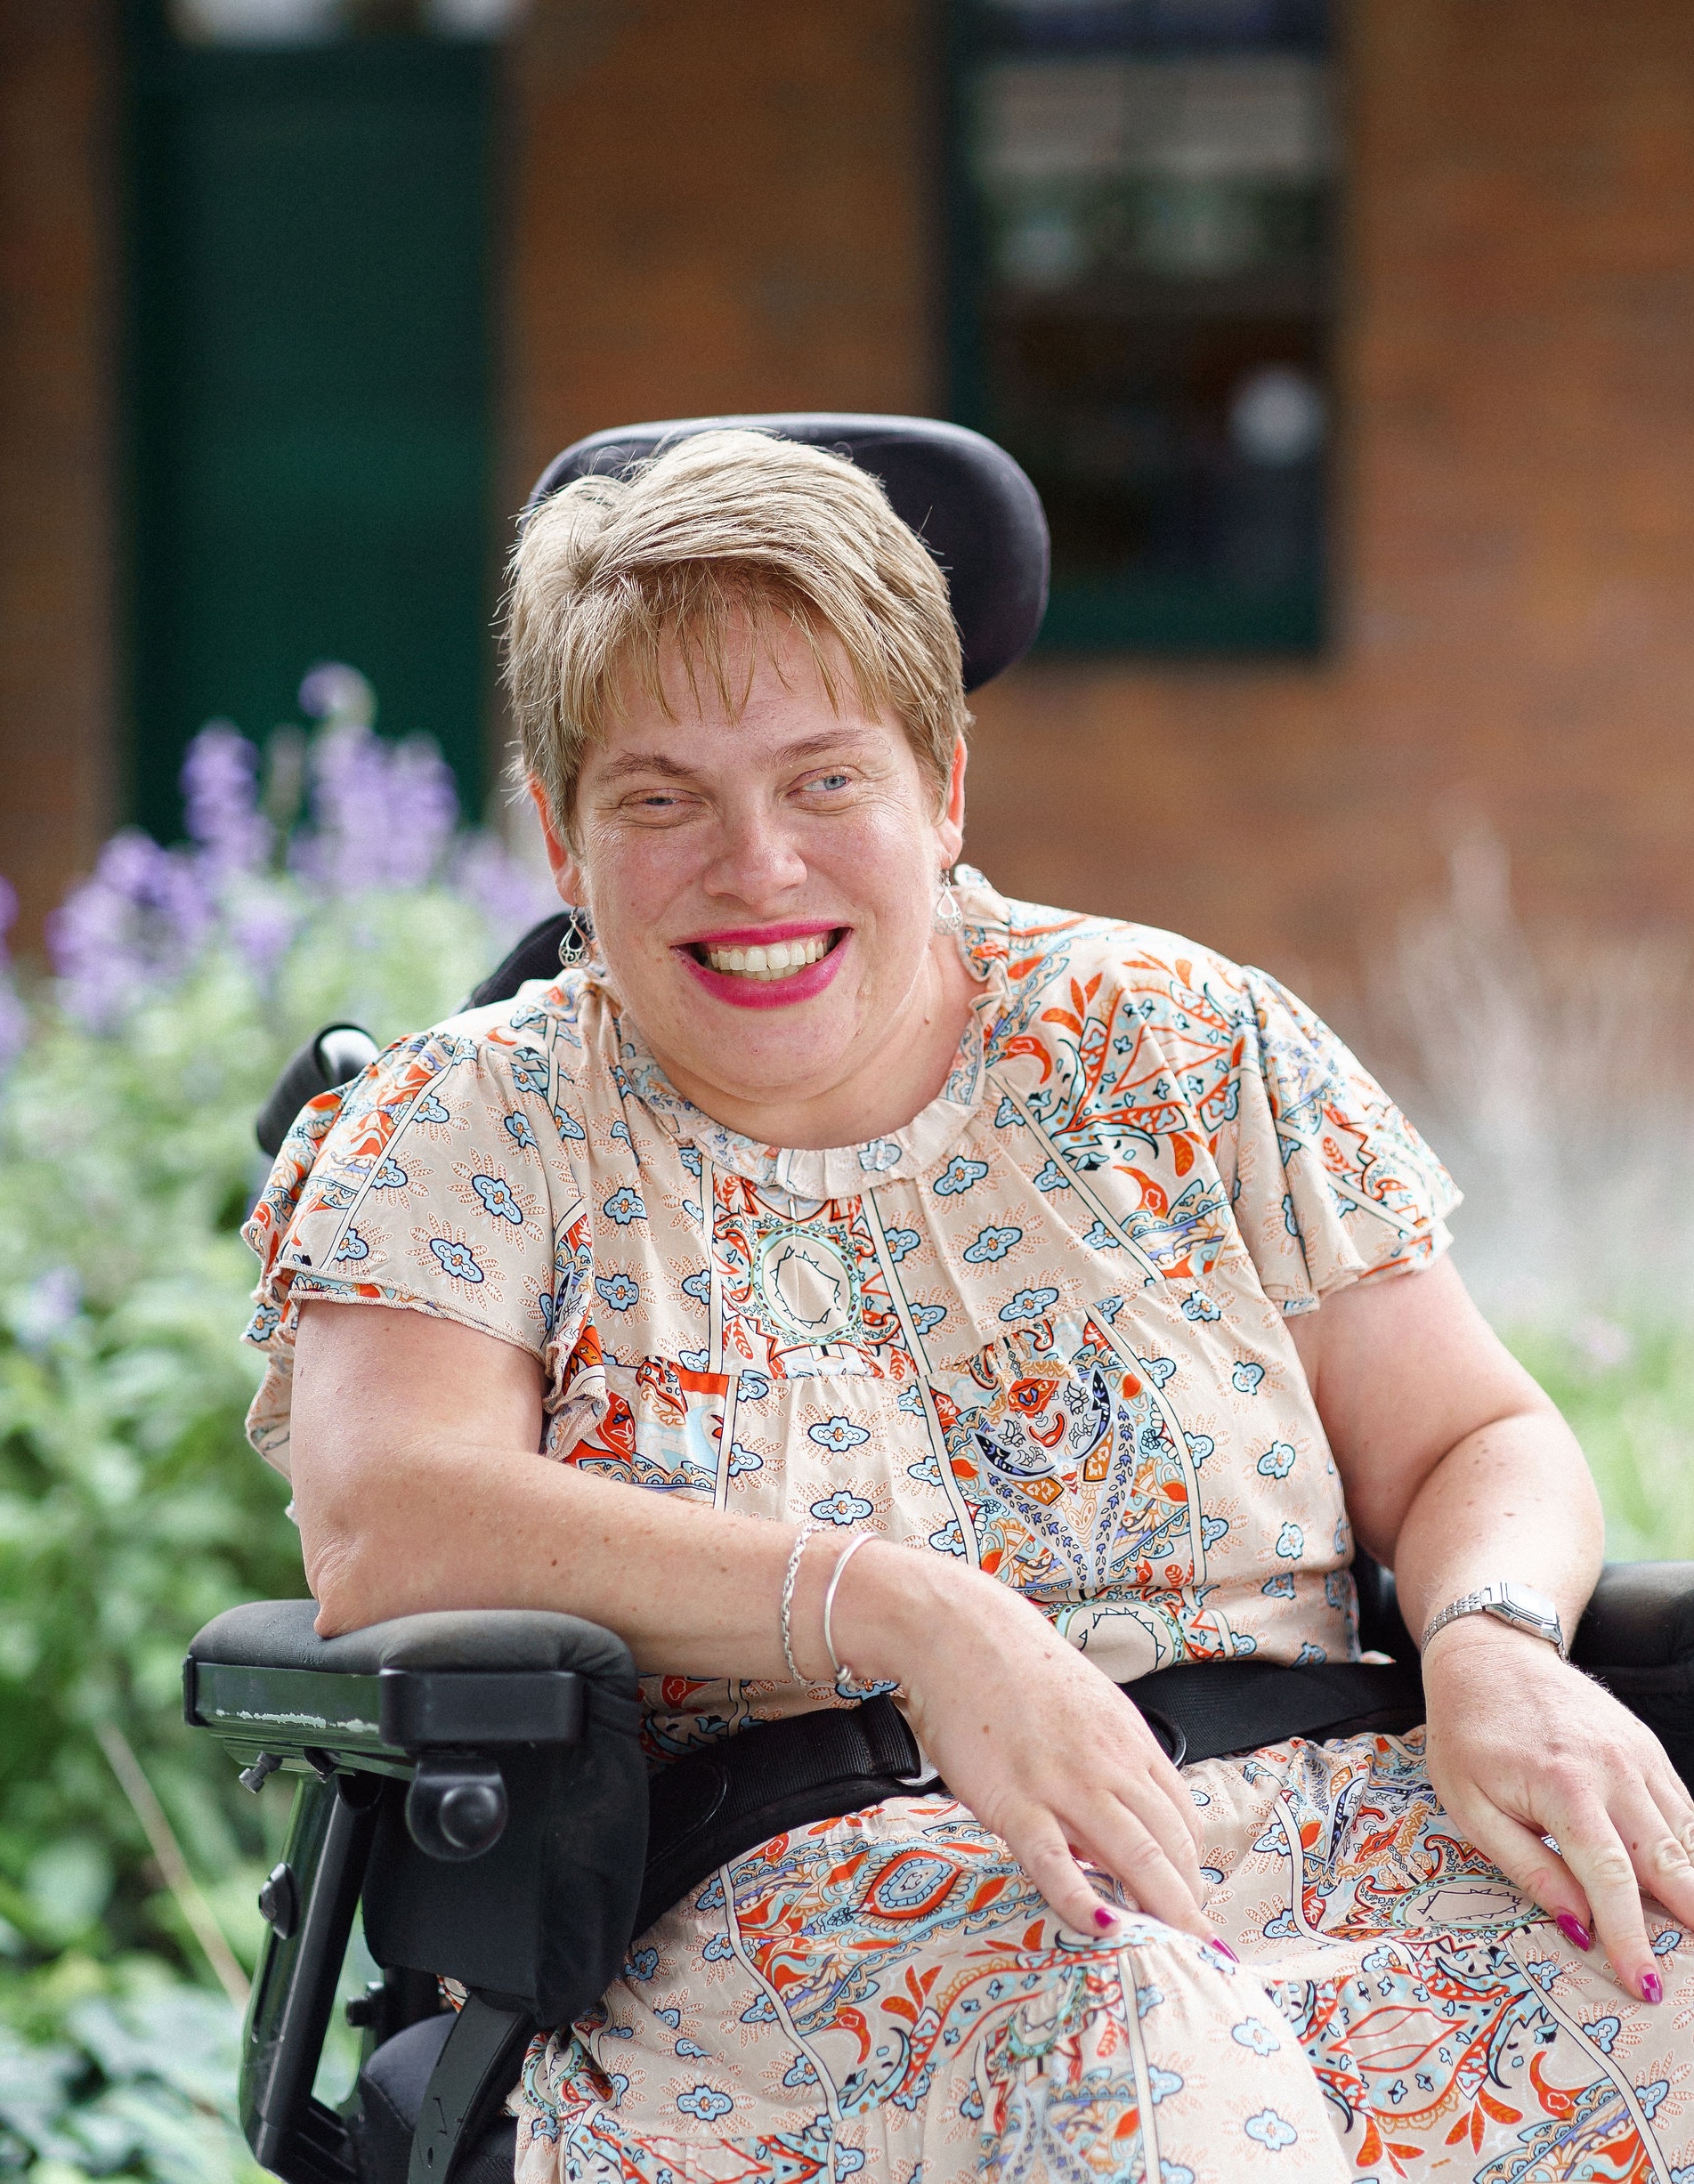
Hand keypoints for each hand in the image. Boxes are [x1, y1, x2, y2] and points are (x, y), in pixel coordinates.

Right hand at [827, 1542, 1215, 1942]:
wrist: (961, 1633)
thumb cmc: (1019, 1670)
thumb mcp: (1089, 1706)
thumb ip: (1113, 1758)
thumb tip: (1124, 1815)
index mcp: (1131, 1743)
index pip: (1184, 1819)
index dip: (1193, 1868)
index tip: (1191, 1901)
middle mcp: (1110, 1766)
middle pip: (1172, 1846)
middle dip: (1191, 1903)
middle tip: (1199, 1947)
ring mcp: (1065, 1784)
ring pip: (1134, 1858)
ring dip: (1163, 1912)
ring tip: (1177, 1953)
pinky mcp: (1015, 1800)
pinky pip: (1055, 1862)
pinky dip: (1082, 1899)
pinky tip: (1100, 1928)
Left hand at [1422, 1617, 1693, 2001]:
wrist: (1490, 1654)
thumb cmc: (1468, 1732)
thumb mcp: (1469, 1805)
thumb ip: (1527, 1867)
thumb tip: (1578, 1925)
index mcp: (1564, 1787)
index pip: (1613, 1878)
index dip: (1633, 1937)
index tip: (1646, 1984)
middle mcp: (1614, 1770)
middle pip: (1671, 1861)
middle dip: (1693, 1921)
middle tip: (1688, 1972)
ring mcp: (1639, 1756)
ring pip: (1689, 1839)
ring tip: (1693, 1934)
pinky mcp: (1648, 1750)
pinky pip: (1684, 1812)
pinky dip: (1693, 1853)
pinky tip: (1691, 1887)